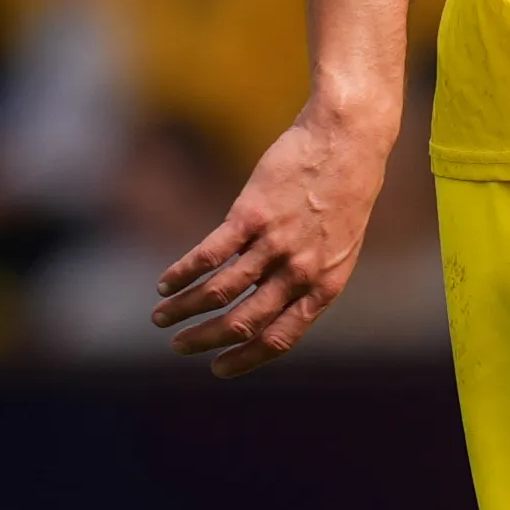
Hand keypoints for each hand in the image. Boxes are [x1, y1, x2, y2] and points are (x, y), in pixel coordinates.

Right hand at [155, 100, 388, 378]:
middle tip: (179, 346)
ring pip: (219, 292)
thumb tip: (271, 303)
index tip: (219, 369)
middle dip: (205, 340)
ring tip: (160, 316)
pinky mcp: (252, 215)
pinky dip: (182, 273)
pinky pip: (209, 255)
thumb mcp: (340, 247)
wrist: (349, 140)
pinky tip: (166, 283)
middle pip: (244, 323)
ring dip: (184, 309)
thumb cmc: (346, 192)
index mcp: (325, 286)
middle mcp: (300, 272)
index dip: (246, 359)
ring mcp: (275, 244)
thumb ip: (309, 278)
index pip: (280, 338)